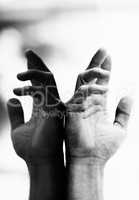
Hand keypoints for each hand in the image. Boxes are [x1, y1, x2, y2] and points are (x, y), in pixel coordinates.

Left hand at [7, 51, 64, 163]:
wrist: (39, 161)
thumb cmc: (30, 148)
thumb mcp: (18, 128)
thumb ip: (16, 113)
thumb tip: (10, 99)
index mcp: (42, 107)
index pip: (39, 85)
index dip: (32, 73)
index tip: (23, 66)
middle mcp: (50, 103)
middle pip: (45, 78)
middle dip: (36, 64)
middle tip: (28, 52)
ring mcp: (54, 104)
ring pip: (48, 79)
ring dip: (35, 70)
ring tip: (18, 72)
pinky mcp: (55, 107)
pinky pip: (47, 88)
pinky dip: (33, 84)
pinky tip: (16, 91)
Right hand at [65, 49, 131, 164]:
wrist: (90, 160)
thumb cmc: (104, 148)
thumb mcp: (120, 128)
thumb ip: (124, 112)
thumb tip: (130, 95)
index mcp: (98, 104)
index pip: (101, 82)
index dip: (106, 69)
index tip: (109, 56)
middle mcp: (88, 101)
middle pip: (91, 77)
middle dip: (97, 62)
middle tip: (104, 49)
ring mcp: (79, 104)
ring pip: (84, 80)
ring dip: (94, 69)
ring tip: (104, 60)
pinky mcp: (73, 109)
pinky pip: (81, 92)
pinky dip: (91, 87)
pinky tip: (103, 85)